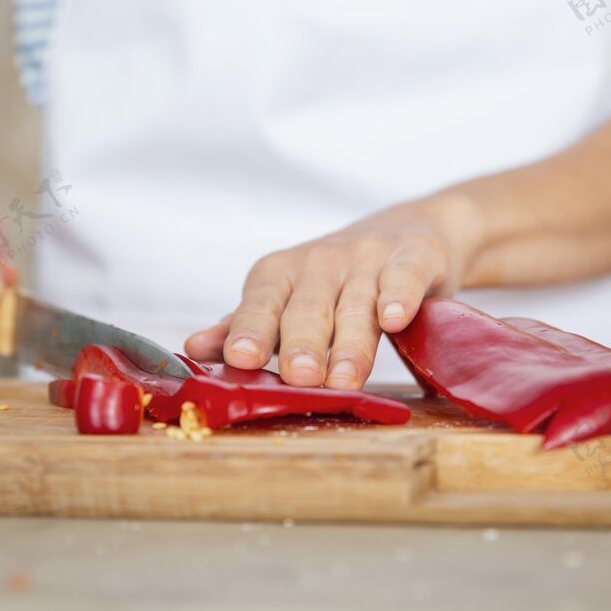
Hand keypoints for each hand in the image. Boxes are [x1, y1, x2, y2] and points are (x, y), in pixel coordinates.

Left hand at [184, 194, 482, 388]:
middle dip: (301, 344)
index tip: (241, 358)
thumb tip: (194, 348)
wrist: (413, 230)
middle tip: (298, 378)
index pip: (262, 301)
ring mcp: (369, 257)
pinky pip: (405, 275)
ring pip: (357, 304)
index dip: (251, 329)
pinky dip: (400, 295)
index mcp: (281, 273)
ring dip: (351, 343)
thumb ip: (247, 325)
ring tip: (344, 380)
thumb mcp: (288, 298)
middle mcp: (322, 261)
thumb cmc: (337, 280)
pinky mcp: (416, 256)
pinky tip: (394, 318)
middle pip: (308, 308)